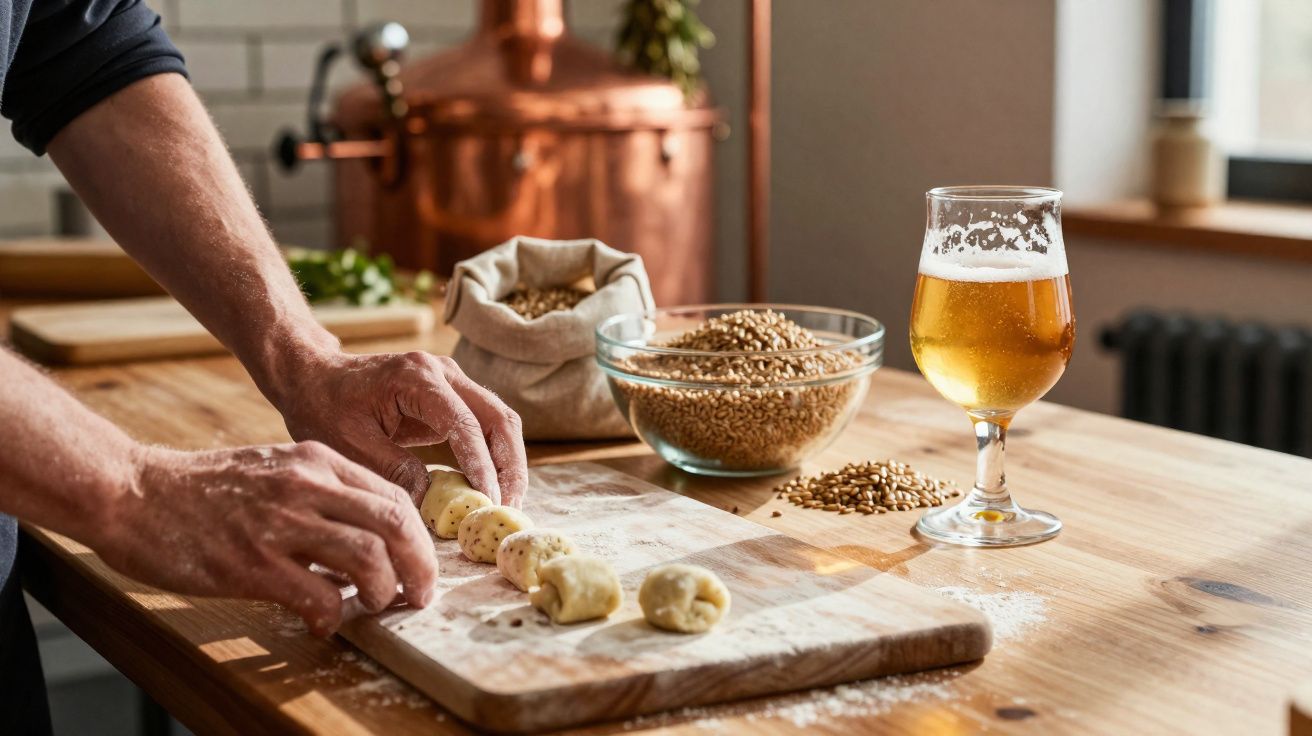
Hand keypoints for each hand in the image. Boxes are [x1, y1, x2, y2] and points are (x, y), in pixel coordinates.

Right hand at [97, 442, 439, 635]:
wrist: (133, 492)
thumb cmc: (204, 488)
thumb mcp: (275, 468)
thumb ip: (321, 494)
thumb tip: (365, 541)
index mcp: (317, 461)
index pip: (394, 497)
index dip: (419, 538)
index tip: (420, 565)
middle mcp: (306, 485)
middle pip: (395, 524)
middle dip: (419, 567)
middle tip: (420, 595)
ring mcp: (280, 523)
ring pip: (368, 558)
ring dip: (382, 591)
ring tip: (373, 606)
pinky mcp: (252, 562)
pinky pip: (318, 596)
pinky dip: (333, 616)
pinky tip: (324, 622)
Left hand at [270, 350, 527, 506]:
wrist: (314, 378)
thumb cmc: (324, 408)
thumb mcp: (351, 446)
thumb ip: (395, 471)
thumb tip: (436, 502)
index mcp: (417, 377)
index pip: (464, 423)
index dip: (481, 465)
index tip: (489, 502)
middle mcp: (443, 372)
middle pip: (498, 417)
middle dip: (509, 466)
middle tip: (508, 508)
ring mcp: (452, 381)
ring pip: (500, 420)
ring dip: (509, 462)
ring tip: (507, 503)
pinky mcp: (452, 396)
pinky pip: (486, 425)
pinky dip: (495, 456)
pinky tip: (492, 487)